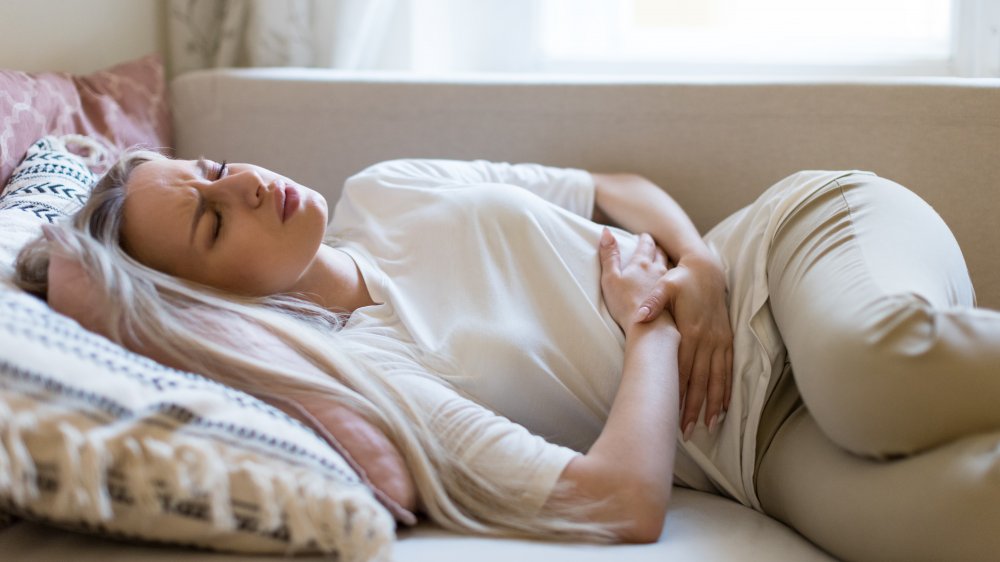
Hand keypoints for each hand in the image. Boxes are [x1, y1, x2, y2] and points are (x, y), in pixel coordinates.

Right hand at [598, 227, 673, 336]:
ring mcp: (667, 285)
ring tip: (662, 260)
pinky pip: (673, 284)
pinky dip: (671, 279)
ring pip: (669, 266)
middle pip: (660, 253)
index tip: (643, 236)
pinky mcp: (672, 299)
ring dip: (665, 260)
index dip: (644, 239)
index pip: (646, 244)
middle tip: (654, 244)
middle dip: (656, 247)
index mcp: (642, 263)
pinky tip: (670, 284)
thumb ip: (609, 255)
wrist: (648, 327)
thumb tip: (606, 231)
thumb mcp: (610, 277)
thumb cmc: (625, 303)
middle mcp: (657, 270)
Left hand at [638, 252, 732, 438]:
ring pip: (717, 378)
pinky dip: (726, 388)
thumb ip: (653, 302)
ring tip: (707, 425)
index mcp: (690, 330)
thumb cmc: (681, 280)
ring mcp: (719, 341)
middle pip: (700, 379)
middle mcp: (707, 339)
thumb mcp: (665, 286)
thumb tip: (639, 317)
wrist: (707, 269)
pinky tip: (723, 406)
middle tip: (687, 430)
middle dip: (694, 406)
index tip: (670, 410)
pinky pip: (728, 369)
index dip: (677, 389)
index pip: (682, 366)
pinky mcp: (726, 340)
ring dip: (712, 403)